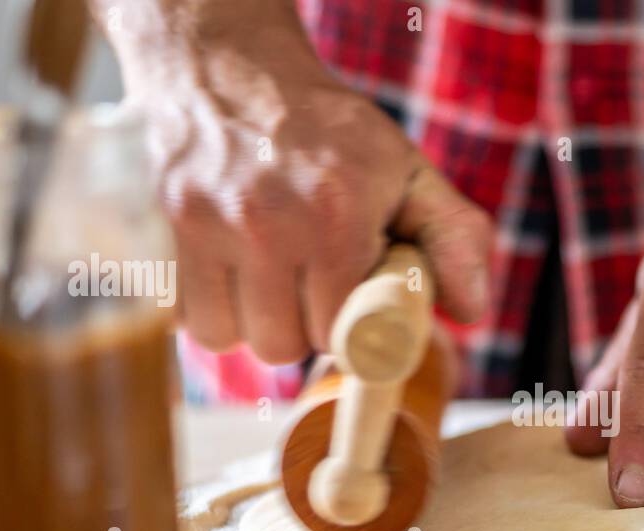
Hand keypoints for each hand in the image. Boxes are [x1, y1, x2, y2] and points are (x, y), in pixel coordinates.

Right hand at [111, 18, 490, 362]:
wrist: (230, 71)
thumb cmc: (328, 133)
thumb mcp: (406, 171)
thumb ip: (453, 237)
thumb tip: (472, 310)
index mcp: (336, 214)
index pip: (343, 333)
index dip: (353, 330)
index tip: (356, 310)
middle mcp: (269, 222)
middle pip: (283, 346)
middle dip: (304, 327)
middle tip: (314, 286)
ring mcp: (211, 225)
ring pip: (231, 339)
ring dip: (256, 323)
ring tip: (274, 280)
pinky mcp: (171, 228)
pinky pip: (191, 319)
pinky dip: (214, 312)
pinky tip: (237, 277)